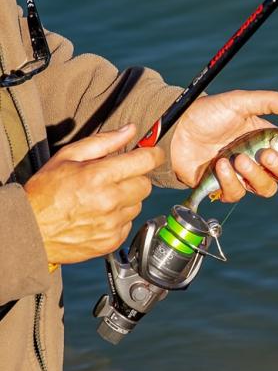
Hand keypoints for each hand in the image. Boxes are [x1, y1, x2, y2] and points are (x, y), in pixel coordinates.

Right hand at [24, 124, 162, 264]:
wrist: (30, 229)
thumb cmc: (45, 191)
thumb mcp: (68, 156)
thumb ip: (103, 141)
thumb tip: (131, 130)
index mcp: (98, 176)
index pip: (145, 161)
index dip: (153, 154)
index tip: (153, 153)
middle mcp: (109, 200)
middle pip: (146, 184)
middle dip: (135, 177)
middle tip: (116, 178)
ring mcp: (112, 223)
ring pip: (138, 204)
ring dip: (127, 199)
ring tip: (103, 198)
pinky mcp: (113, 240)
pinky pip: (129, 223)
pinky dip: (119, 218)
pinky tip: (100, 215)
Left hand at [170, 90, 277, 201]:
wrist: (176, 128)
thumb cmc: (208, 113)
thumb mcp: (240, 102)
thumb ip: (271, 102)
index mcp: (270, 139)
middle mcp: (261, 160)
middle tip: (265, 154)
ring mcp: (243, 176)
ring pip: (266, 189)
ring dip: (256, 175)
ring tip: (238, 158)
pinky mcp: (224, 187)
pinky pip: (237, 194)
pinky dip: (230, 181)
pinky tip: (220, 165)